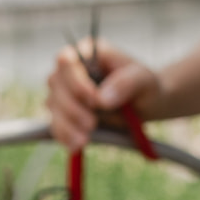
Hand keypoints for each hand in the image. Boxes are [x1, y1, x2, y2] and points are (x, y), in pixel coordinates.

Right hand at [46, 40, 160, 151]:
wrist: (146, 106)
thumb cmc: (146, 86)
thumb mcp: (144, 80)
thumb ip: (126, 83)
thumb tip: (101, 98)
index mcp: (88, 53)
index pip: (66, 61)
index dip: (75, 82)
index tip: (94, 101)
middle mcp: (72, 70)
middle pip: (55, 84)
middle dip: (71, 108)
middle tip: (92, 124)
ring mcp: (66, 92)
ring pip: (52, 106)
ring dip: (66, 125)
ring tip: (84, 140)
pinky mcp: (66, 114)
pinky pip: (56, 125)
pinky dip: (64, 137)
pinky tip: (76, 146)